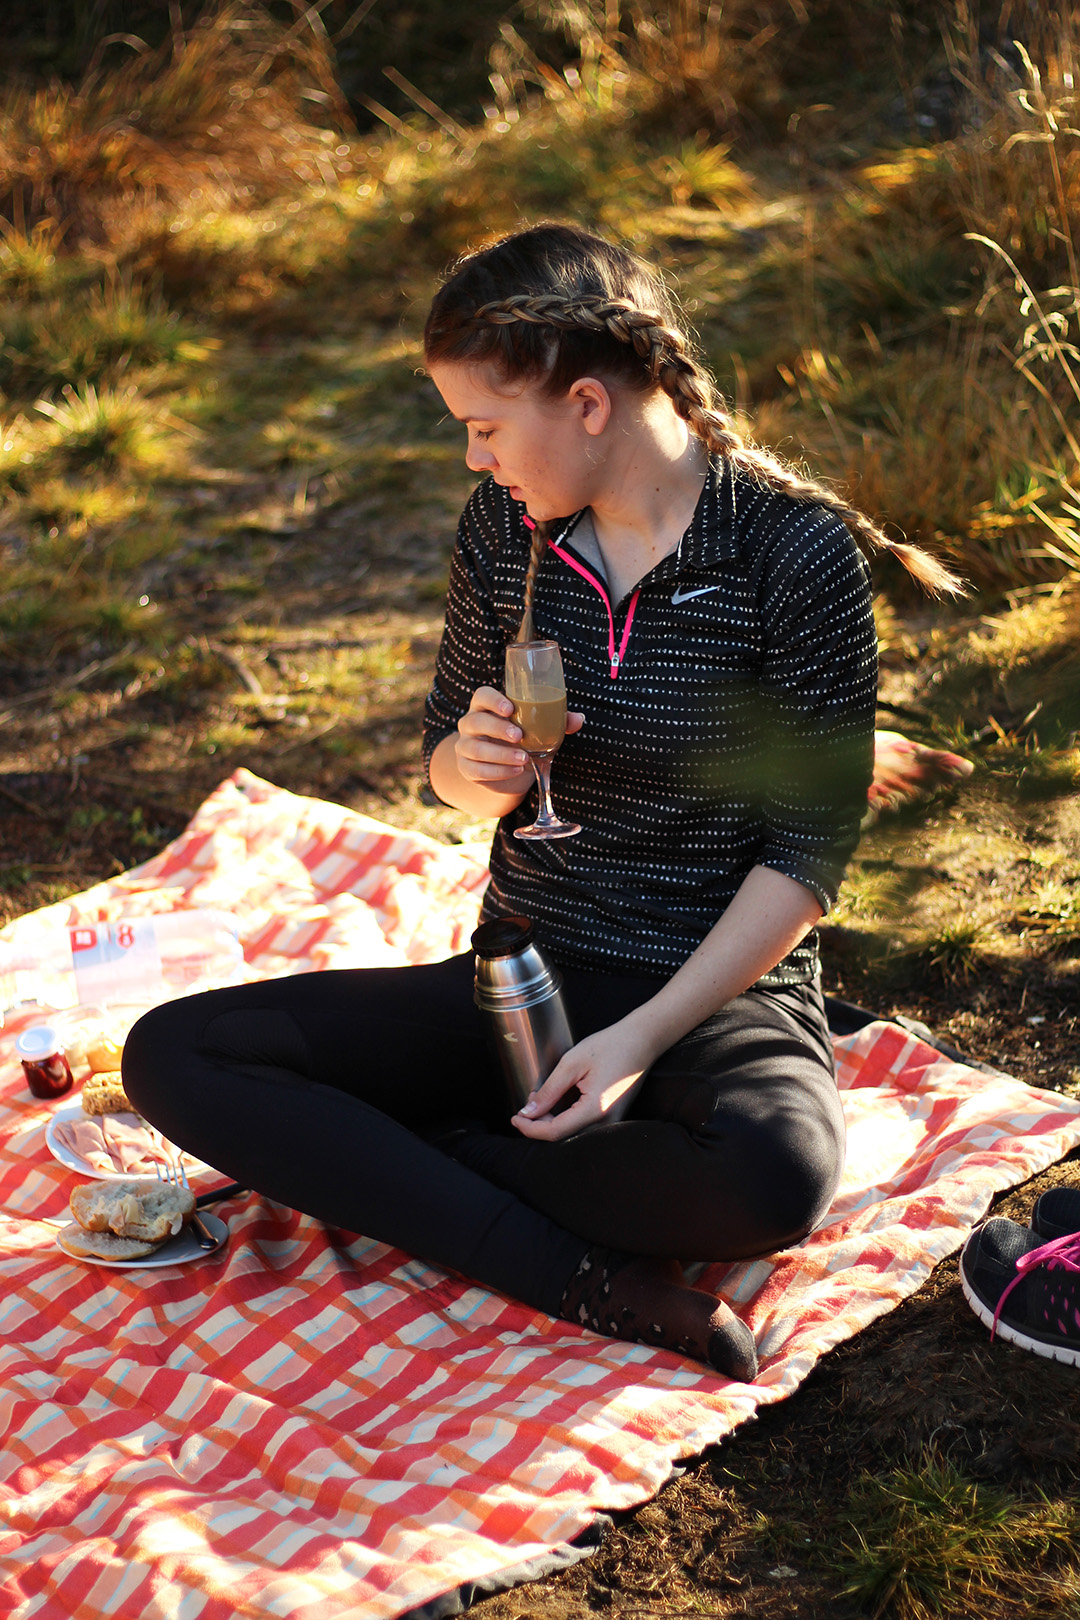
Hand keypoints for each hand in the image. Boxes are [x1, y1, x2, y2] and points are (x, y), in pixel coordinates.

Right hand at [454, 686, 583, 788]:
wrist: (505, 767)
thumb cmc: (521, 737)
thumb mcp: (537, 728)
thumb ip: (557, 721)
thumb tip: (579, 718)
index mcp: (485, 706)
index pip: (482, 696)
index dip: (493, 701)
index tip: (510, 709)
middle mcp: (470, 723)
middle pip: (476, 721)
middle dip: (497, 728)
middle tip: (520, 736)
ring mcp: (465, 746)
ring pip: (475, 749)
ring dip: (501, 755)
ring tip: (524, 759)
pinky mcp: (467, 768)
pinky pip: (478, 770)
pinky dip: (499, 772)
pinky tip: (516, 770)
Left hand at [511, 1019, 651, 1141]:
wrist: (641, 1040)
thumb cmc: (610, 1046)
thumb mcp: (572, 1064)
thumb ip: (549, 1090)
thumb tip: (529, 1112)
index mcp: (595, 1109)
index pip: (555, 1132)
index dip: (531, 1128)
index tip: (516, 1117)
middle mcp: (607, 1122)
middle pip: (564, 1137)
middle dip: (540, 1125)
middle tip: (528, 1103)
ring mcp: (613, 1122)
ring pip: (573, 1135)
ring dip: (552, 1122)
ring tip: (541, 1100)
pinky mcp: (614, 1117)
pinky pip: (585, 1127)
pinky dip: (566, 1119)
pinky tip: (559, 1103)